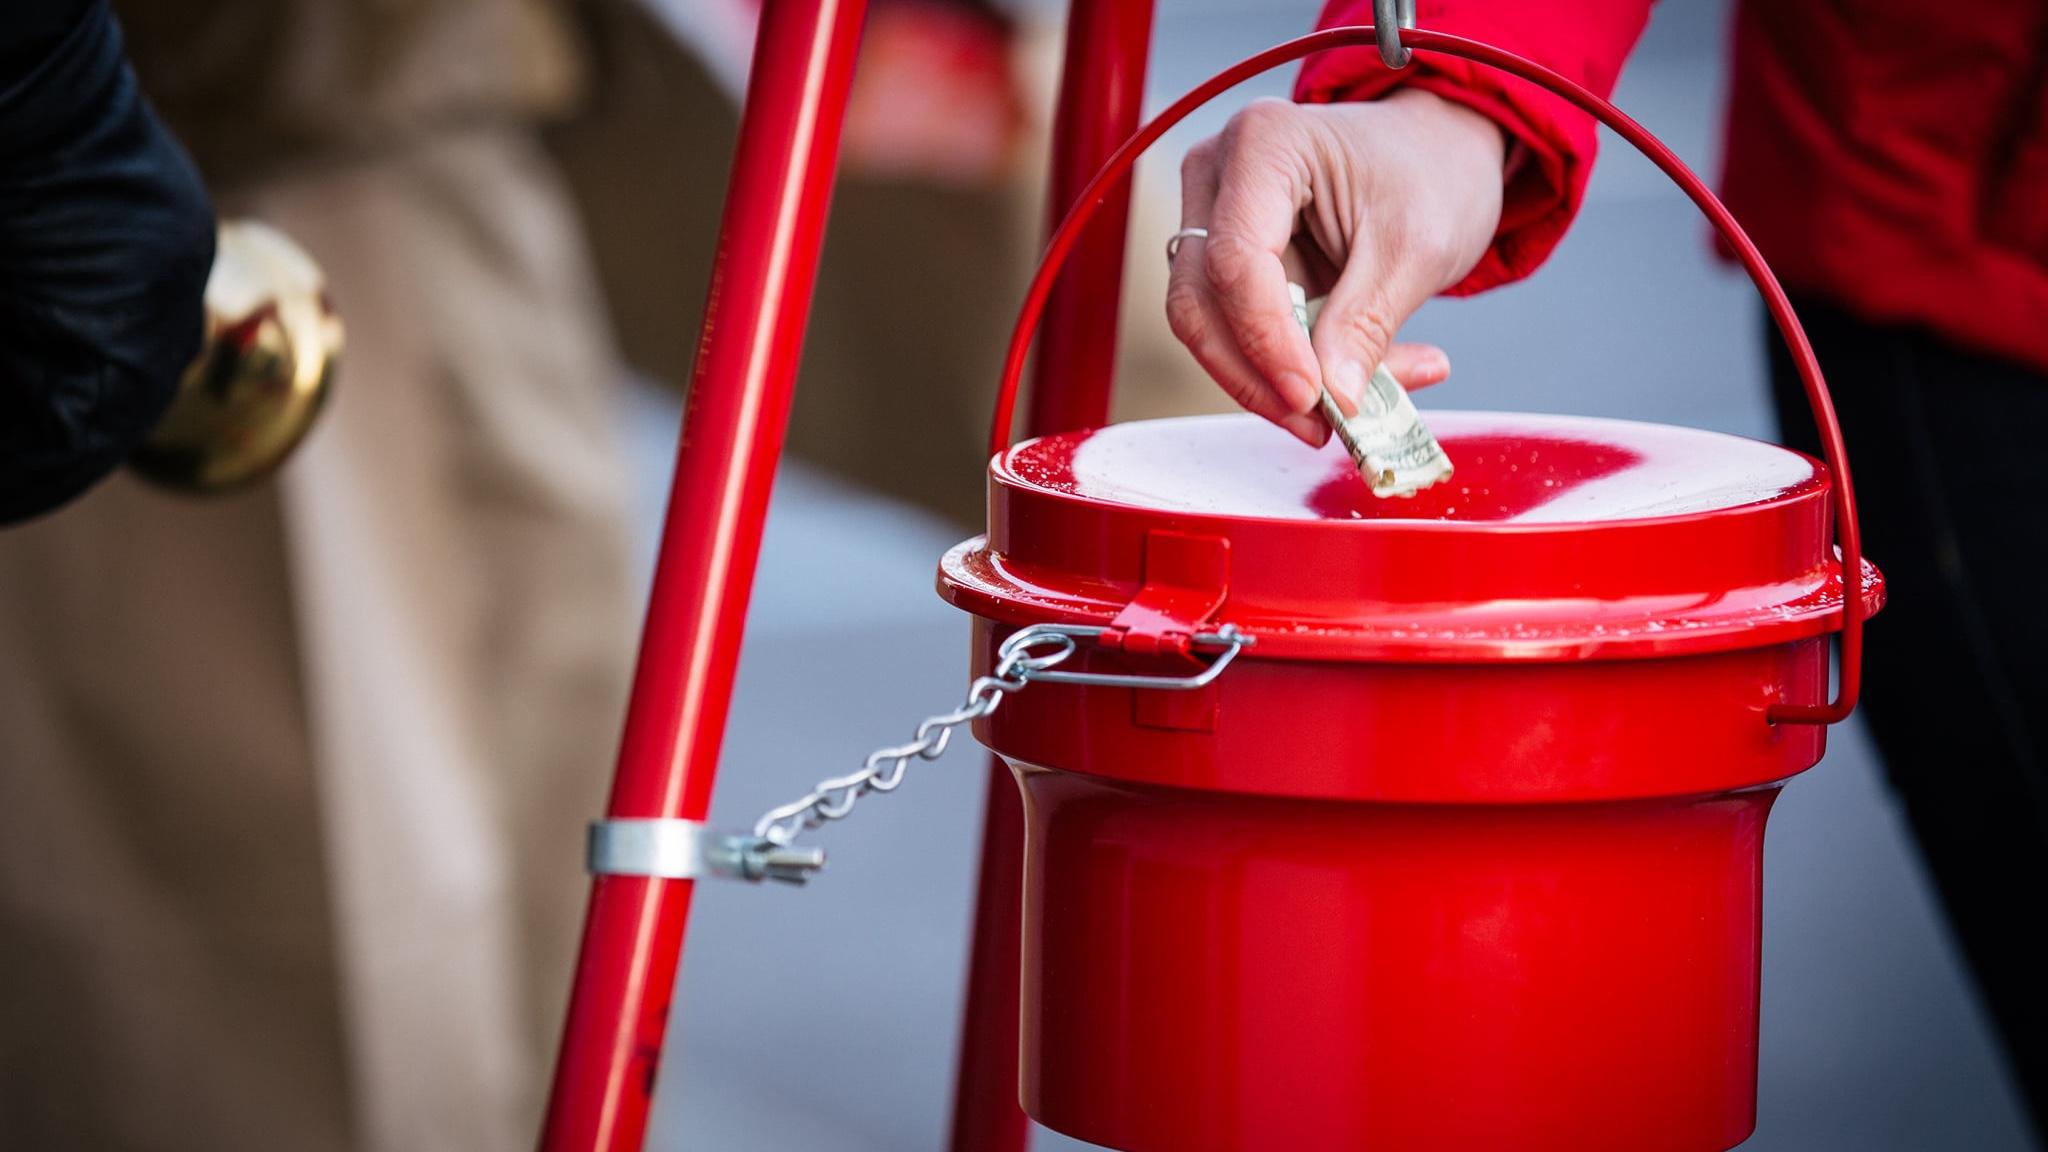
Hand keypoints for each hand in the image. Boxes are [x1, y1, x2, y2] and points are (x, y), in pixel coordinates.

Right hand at [1166, 89, 1506, 443]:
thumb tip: (1334, 399)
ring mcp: (1213, 218)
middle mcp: (1218, 176)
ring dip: (1270, 382)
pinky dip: (1286, 370)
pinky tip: (1349, 383)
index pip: (1236, 261)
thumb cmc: (1430, 171)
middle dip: (1254, 375)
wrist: (1434, 151)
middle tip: (1317, 424)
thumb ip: (1366, 323)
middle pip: (1200, 300)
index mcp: (1263, 145)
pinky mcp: (1225, 262)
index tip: (1310, 398)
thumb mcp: (1415, 246)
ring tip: (1348, 408)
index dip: (1265, 340)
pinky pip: (1235, 333)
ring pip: (1208, 328)